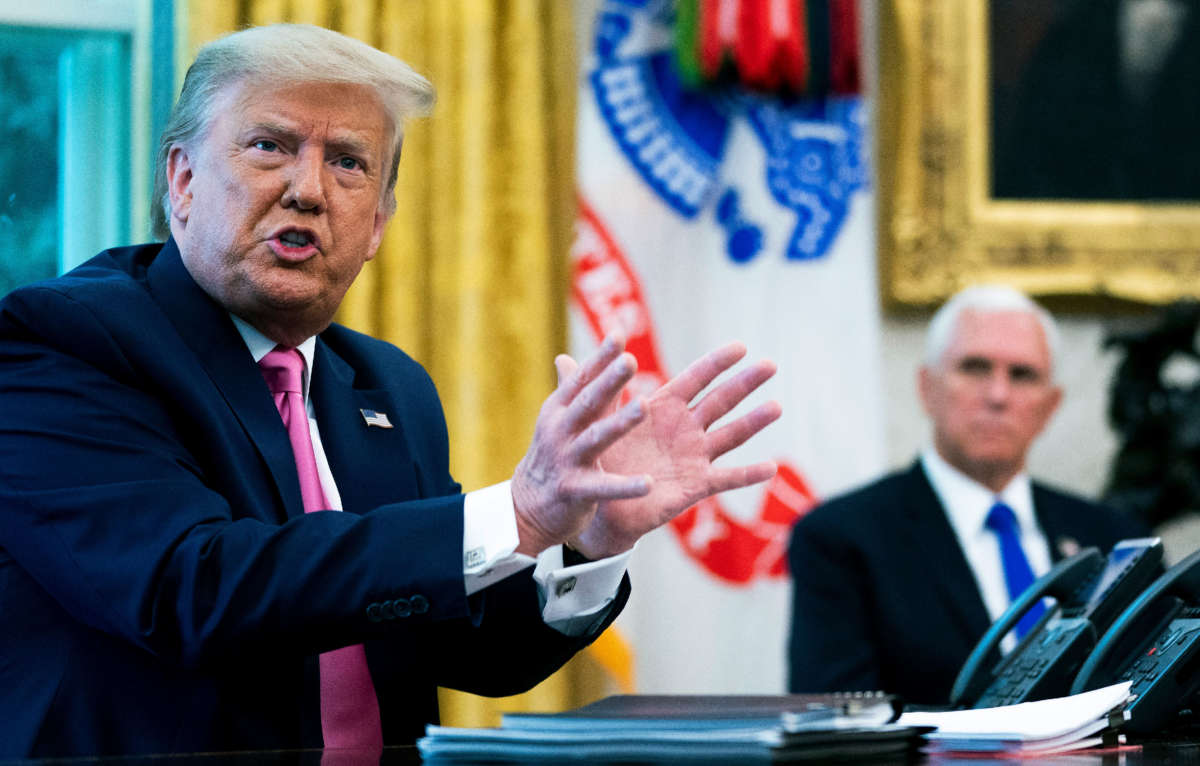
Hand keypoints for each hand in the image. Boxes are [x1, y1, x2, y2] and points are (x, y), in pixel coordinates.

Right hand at [510, 335, 652, 554]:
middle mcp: (560, 431)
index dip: (599, 358)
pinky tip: (648, 483)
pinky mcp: (574, 490)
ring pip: (596, 438)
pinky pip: (603, 487)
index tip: (619, 335)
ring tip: (644, 406)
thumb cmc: (551, 456)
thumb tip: (564, 356)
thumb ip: (568, 390)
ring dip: (620, 422)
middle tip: (631, 361)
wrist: (526, 507)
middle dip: (609, 380)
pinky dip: (625, 486)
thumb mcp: (556, 421)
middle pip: (587, 402)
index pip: (581, 379)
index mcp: (558, 410)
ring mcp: (566, 460)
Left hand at [570, 342, 781, 558]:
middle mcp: (684, 429)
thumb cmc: (600, 458)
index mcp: (663, 409)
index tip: (739, 345)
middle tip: (771, 364)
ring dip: (753, 422)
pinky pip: (724, 479)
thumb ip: (586, 390)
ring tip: (777, 406)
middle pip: (721, 401)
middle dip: (745, 383)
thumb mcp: (593, 422)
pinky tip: (771, 468)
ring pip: (729, 435)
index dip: (716, 362)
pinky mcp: (693, 486)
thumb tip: (560, 357)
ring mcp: (693, 457)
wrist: (597, 502)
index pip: (695, 379)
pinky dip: (747, 474)